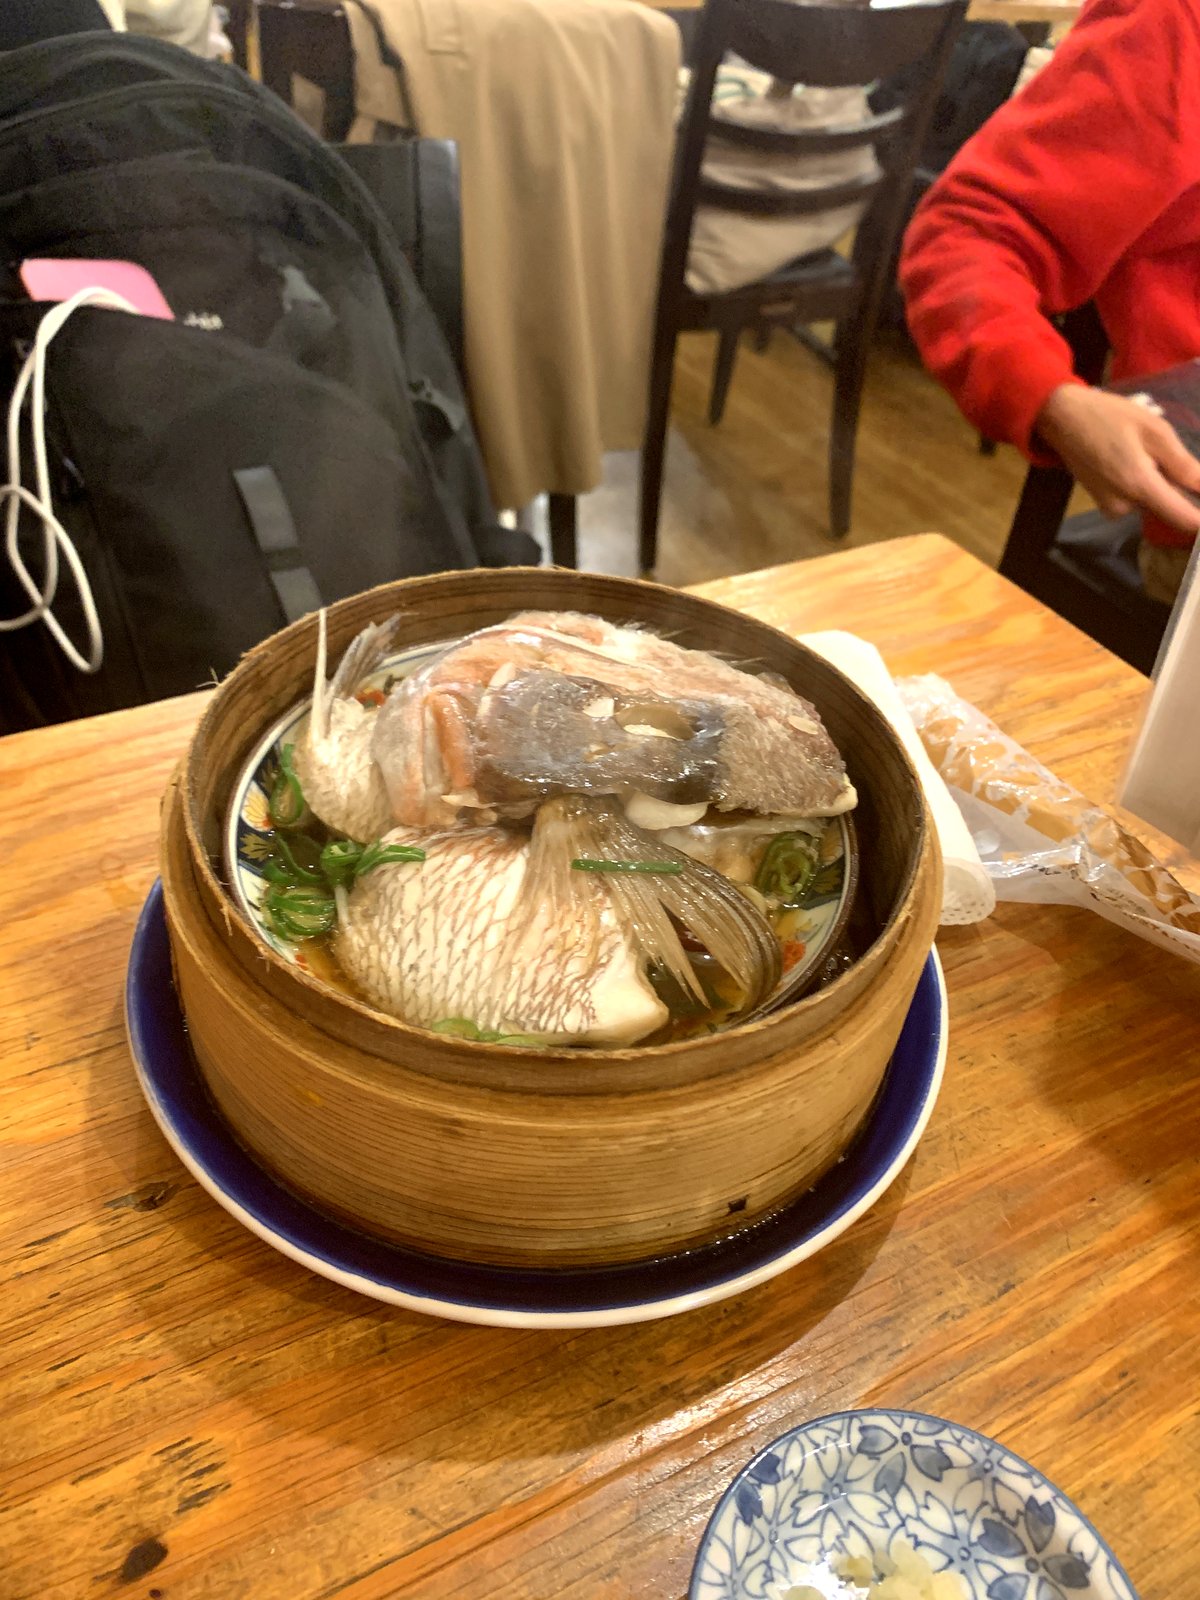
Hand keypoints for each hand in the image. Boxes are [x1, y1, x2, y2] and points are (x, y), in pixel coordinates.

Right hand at [1035, 384, 1199, 530]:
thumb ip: (1182, 465)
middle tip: (1162, 455)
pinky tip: (1130, 459)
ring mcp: (1111, 508)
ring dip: (1158, 483)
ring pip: (1152, 502)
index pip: (1183, 519)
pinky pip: (1135, 500)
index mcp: (1139, 486)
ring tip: (1142, 452)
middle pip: (1167, 508)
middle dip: (1176, 488)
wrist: (1064, 419)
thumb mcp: (1155, 431)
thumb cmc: (1111, 417)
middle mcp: (1124, 506)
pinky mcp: (1104, 505)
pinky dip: (1142, 483)